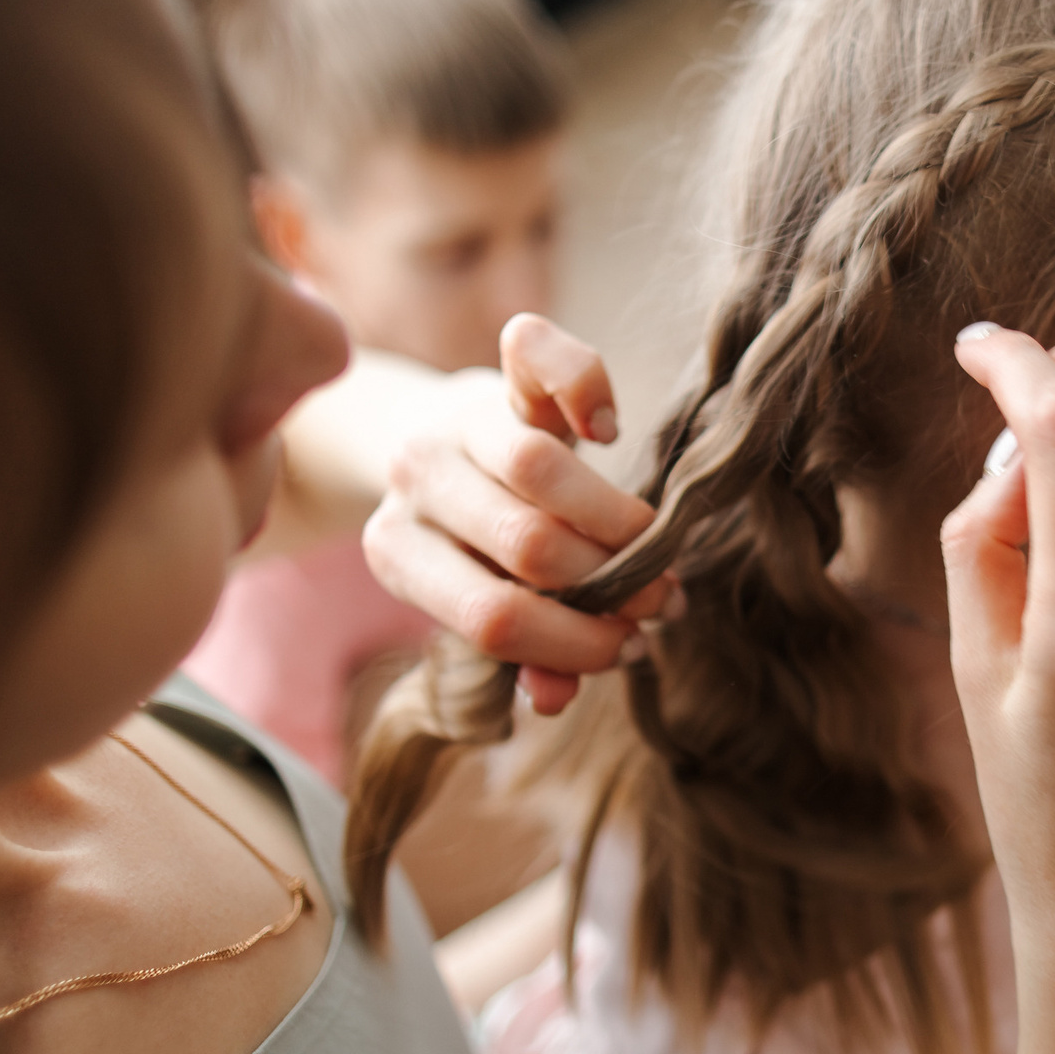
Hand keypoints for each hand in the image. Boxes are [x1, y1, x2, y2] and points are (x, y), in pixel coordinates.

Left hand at [362, 316, 671, 713]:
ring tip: (654, 552)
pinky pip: (537, 354)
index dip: (573, 641)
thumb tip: (552, 699)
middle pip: (528, 543)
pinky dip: (586, 386)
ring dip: (619, 522)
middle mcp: (413, 482)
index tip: (627, 646)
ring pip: (541, 467)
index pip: (494, 615)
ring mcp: (450, 421)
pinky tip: (608, 431)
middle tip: (657, 601)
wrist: (437, 443)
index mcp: (397, 553)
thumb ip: (517, 654)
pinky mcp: (492, 371)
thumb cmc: (474, 541)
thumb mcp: (483, 598)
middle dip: (610, 584)